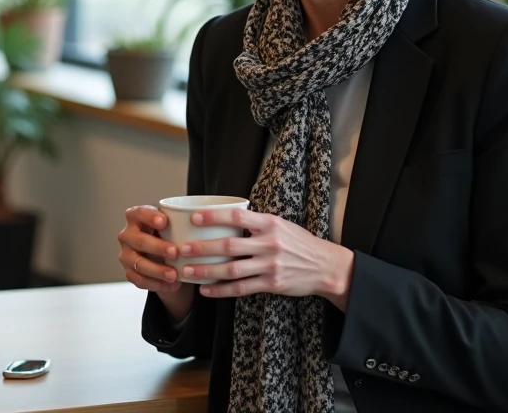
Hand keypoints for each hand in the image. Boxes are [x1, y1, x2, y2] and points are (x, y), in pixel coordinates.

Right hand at [118, 205, 192, 322]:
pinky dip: (156, 284)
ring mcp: (126, 254)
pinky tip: (172, 285)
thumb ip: (183, 222)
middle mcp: (128, 234)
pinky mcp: (129, 272)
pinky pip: (139, 280)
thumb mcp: (175, 225)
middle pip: (139, 240)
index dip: (149, 217)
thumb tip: (211, 222)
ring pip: (138, 263)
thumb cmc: (171, 235)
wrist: (165, 256)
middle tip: (175, 252)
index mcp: (137, 217)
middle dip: (157, 247)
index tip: (164, 222)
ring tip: (174, 275)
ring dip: (157, 270)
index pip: (139, 212)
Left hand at [179, 207, 353, 309]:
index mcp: (270, 224)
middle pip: (229, 246)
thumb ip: (256, 223)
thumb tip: (226, 218)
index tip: (194, 219)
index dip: (213, 217)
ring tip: (188, 271)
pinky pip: (241, 288)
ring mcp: (270, 265)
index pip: (236, 217)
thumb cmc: (299, 243)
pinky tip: (206, 290)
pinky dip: (221, 290)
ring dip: (207, 271)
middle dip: (202, 248)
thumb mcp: (280, 225)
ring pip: (232, 270)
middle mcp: (269, 244)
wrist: (325, 266)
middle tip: (182, 249)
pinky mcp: (272, 284)